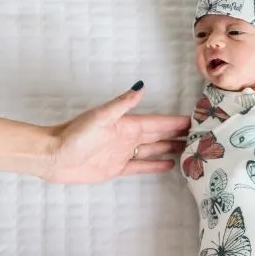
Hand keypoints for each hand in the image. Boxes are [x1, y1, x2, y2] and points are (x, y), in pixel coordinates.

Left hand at [42, 82, 189, 183]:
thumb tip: (141, 86)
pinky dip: (155, 164)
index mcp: (126, 124)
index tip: (195, 120)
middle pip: (159, 135)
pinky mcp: (117, 168)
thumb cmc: (74, 135)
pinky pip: (141, 166)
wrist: (53, 156)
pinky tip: (169, 164)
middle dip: (179, 134)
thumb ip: (122, 104)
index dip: (176, 121)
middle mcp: (128, 137)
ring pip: (153, 150)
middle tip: (200, 136)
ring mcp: (123, 153)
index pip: (158, 122)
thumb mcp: (100, 116)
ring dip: (171, 148)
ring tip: (190, 149)